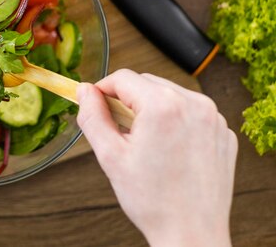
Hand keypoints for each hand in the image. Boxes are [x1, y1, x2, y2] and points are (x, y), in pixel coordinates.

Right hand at [77, 70, 236, 246]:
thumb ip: (92, 116)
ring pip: (169, 94)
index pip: (123, 78)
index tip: (95, 105)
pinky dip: (176, 120)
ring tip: (146, 142)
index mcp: (163, 106)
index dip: (103, 90)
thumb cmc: (154, 202)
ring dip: (152, 108)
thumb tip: (84, 91)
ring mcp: (213, 117)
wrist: (192, 236)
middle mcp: (193, 104)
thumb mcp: (111, 155)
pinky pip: (191, 111)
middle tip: (120, 131)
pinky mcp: (223, 132)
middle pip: (146, 82)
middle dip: (128, 100)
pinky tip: (170, 148)